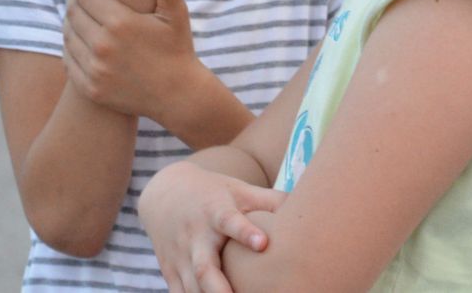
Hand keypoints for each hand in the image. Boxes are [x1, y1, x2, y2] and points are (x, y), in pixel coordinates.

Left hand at [64, 0, 201, 121]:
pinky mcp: (91, 88)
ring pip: (68, 37)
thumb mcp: (176, 16)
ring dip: (69, 21)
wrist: (178, 96)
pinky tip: (77, 39)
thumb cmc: (177, 50)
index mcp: (120, 23)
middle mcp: (103, 46)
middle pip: (73, 13)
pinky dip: (69, 46)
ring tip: (76, 13)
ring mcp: (95, 69)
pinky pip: (69, 61)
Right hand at [140, 161, 286, 292]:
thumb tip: (307, 204)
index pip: (229, 221)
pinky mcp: (170, 271)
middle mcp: (195, 236)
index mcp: (214, 211)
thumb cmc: (213, 193)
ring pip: (192, 288)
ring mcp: (180, 256)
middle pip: (205, 267)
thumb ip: (270, 201)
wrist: (164, 193)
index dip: (245, 232)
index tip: (263, 243)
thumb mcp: (239, 189)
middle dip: (220, 289)